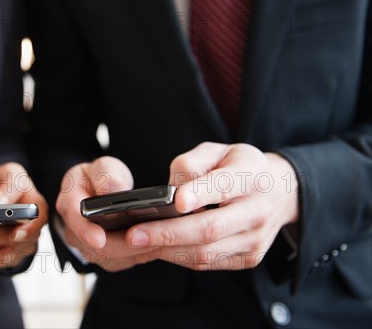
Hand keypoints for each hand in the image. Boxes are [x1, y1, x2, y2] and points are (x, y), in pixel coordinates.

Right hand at [56, 156, 158, 271]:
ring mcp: (86, 246)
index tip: (99, 239)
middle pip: (95, 247)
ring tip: (159, 242)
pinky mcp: (102, 256)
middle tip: (152, 241)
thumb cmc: (100, 178)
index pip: (75, 219)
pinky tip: (155, 246)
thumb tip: (114, 190)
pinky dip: (138, 255)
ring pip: (110, 258)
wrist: (100, 190)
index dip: (86, 231)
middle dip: (124, 246)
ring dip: (134, 252)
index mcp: (70, 203)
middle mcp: (74, 229)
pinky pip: (120, 261)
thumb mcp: (103, 167)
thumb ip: (106, 175)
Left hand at [126, 142, 298, 270]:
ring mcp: (255, 239)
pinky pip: (208, 263)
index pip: (224, 186)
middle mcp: (257, 211)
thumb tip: (170, 190)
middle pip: (210, 228)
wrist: (281, 191)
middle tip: (133, 234)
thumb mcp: (218, 150)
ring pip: (206, 252)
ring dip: (167, 250)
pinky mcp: (249, 258)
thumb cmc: (239, 166)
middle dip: (167, 233)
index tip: (176, 202)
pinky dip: (178, 257)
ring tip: (136, 243)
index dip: (200, 194)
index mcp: (252, 176)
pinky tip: (157, 248)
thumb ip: (192, 163)